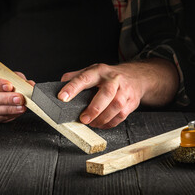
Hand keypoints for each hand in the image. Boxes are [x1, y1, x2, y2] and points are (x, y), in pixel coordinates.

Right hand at [0, 72, 34, 122]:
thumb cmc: (2, 83)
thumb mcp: (10, 77)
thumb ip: (19, 80)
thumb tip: (31, 85)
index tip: (9, 86)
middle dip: (7, 99)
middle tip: (19, 98)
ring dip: (10, 109)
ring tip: (22, 107)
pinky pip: (0, 118)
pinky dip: (11, 115)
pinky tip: (19, 112)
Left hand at [58, 59, 177, 128]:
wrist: (135, 77)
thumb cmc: (108, 76)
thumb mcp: (91, 71)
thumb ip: (75, 77)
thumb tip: (59, 85)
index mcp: (99, 71)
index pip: (84, 78)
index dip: (72, 88)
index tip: (62, 97)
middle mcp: (113, 79)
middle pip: (106, 93)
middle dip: (94, 108)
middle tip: (83, 119)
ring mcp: (124, 90)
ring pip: (116, 106)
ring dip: (102, 118)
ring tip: (92, 123)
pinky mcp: (131, 102)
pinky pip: (121, 115)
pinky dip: (110, 123)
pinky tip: (101, 124)